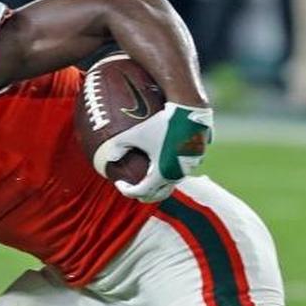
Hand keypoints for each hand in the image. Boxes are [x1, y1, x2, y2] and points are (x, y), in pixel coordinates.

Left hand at [95, 103, 213, 201]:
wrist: (188, 111)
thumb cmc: (160, 122)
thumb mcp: (135, 133)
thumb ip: (119, 146)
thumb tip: (110, 158)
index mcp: (162, 173)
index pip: (142, 192)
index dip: (127, 190)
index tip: (118, 182)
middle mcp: (177, 174)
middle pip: (158, 195)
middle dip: (143, 194)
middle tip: (130, 187)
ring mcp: (189, 168)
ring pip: (170, 184)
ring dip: (156, 184)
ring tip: (143, 175)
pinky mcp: (195, 159)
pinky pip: (179, 171)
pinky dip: (168, 173)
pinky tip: (159, 162)